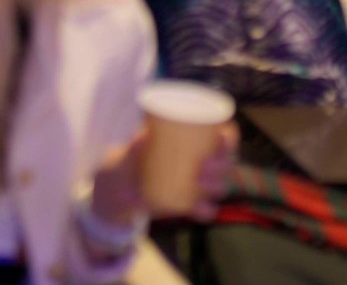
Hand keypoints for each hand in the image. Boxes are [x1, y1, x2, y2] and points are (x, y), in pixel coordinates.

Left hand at [90, 120, 240, 225]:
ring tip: (200, 185)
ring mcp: (198, 185)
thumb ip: (134, 146)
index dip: (228, 137)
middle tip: (204, 166)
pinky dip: (206, 210)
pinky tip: (199, 209)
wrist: (118, 191)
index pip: (222, 137)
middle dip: (222, 164)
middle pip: (225, 161)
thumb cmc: (128, 162)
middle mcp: (202, 162)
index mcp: (194, 142)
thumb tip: (143, 135)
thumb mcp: (127, 154)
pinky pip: (207, 210)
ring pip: (220, 185)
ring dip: (216, 185)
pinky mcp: (192, 205)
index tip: (220, 137)